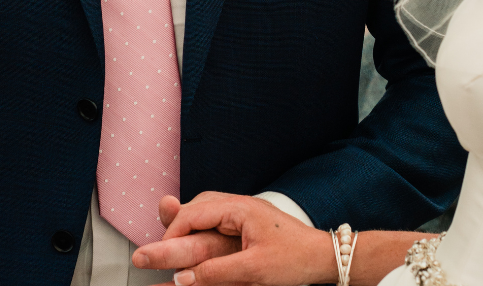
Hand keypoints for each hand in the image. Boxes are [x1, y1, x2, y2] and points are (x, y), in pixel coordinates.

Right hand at [133, 192, 333, 285]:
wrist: (324, 256)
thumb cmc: (296, 259)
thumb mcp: (254, 270)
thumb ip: (216, 273)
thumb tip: (183, 278)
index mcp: (238, 208)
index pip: (193, 214)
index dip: (172, 234)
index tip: (158, 254)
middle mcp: (238, 204)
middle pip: (196, 207)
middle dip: (176, 225)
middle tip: (159, 248)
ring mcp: (243, 212)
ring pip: (205, 211)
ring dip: (188, 225)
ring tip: (173, 243)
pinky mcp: (248, 222)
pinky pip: (217, 220)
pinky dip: (202, 230)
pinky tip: (198, 242)